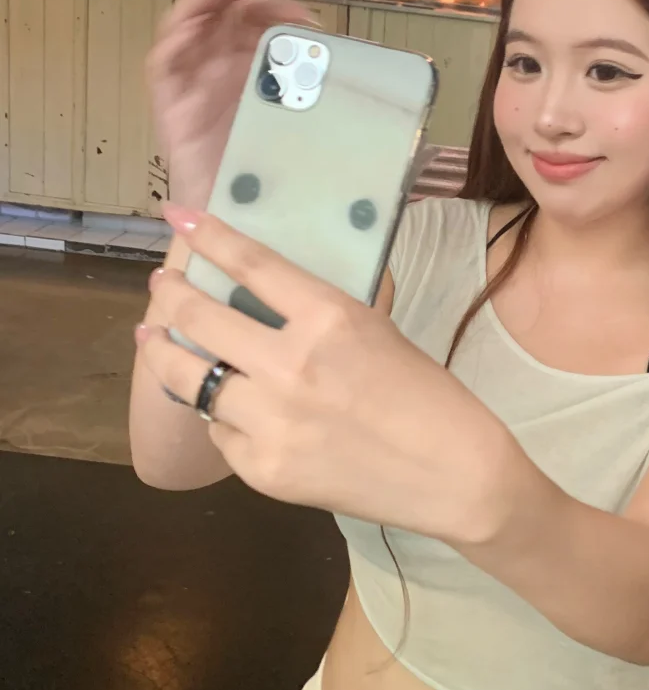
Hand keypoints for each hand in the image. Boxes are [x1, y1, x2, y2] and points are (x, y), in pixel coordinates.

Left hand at [134, 206, 516, 543]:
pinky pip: (219, 432)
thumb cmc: (426, 395)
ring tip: (153, 337)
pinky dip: (218, 414)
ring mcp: (272, 421)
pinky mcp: (264, 470)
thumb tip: (270, 289)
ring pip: (190, 379)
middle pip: (202, 319)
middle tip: (163, 285)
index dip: (208, 235)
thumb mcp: (378, 330)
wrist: (452, 475)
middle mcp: (291, 365)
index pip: (251, 265)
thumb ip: (321, 311)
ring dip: (166, 352)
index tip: (177, 214)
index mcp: (330, 318)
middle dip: (172, 295)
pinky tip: (218, 404)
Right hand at [147, 0, 315, 208]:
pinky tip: (198, 25)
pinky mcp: (171, 107)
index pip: (254, 24)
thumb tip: (330, 52)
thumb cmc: (271, 175)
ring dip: (212, 0)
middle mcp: (218, 75)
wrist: (240, 223)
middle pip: (223, 16)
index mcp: (249, 75)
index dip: (274, 7)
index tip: (301, 9)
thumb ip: (310, 89)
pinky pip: (163, 63)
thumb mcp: (301, 121)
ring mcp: (192, 88)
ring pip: (189, 25)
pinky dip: (176, 37)